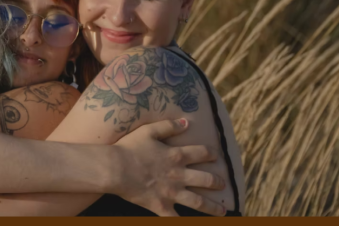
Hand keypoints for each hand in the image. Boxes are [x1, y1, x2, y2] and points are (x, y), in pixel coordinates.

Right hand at [111, 118, 225, 215]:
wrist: (116, 168)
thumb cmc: (130, 148)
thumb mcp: (148, 131)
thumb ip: (168, 126)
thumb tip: (186, 122)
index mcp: (176, 156)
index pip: (201, 153)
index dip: (211, 154)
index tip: (216, 155)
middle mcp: (179, 176)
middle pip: (205, 180)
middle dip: (217, 182)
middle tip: (223, 184)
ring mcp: (172, 193)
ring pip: (198, 202)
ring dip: (212, 207)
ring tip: (222, 211)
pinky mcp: (161, 207)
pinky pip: (176, 219)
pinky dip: (185, 222)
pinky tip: (191, 223)